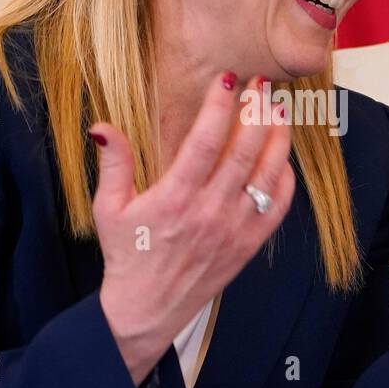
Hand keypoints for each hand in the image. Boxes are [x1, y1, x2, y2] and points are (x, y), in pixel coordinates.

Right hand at [89, 73, 294, 383]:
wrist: (147, 309)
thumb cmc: (127, 254)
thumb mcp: (108, 208)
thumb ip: (114, 164)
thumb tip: (103, 126)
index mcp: (174, 198)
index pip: (205, 140)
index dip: (220, 105)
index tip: (228, 78)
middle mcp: (210, 212)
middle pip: (245, 150)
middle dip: (257, 111)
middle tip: (262, 85)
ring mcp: (234, 229)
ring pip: (268, 175)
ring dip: (278, 138)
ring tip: (278, 111)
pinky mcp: (249, 245)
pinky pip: (279, 207)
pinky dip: (285, 179)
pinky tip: (281, 157)